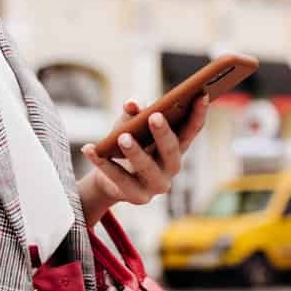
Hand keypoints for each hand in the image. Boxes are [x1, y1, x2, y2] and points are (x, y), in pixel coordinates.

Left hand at [78, 95, 208, 221]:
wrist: (110, 180)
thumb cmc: (127, 145)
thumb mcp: (129, 126)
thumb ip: (133, 114)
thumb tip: (132, 104)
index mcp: (176, 147)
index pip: (191, 131)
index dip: (198, 113)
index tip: (201, 94)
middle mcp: (171, 167)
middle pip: (171, 150)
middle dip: (163, 133)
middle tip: (154, 115)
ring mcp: (156, 185)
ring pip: (146, 167)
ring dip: (135, 151)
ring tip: (122, 137)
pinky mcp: (137, 197)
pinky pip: (118, 178)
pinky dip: (102, 162)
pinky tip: (89, 148)